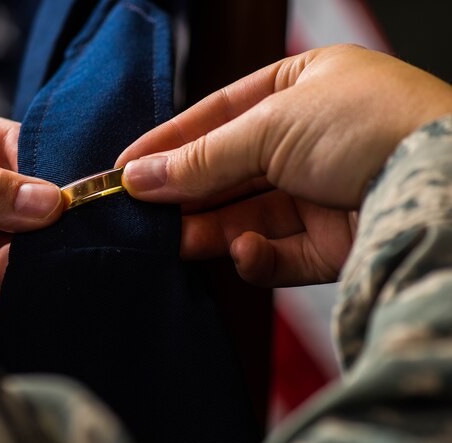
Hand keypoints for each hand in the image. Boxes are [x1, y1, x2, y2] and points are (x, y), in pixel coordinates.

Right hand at [117, 45, 451, 285]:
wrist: (447, 187)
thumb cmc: (368, 127)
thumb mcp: (269, 127)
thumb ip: (199, 159)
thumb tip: (136, 177)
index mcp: (302, 85)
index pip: (218, 114)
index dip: (169, 142)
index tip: (124, 169)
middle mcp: (312, 137)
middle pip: (229, 168)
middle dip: (184, 191)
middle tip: (136, 212)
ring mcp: (324, 189)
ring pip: (247, 214)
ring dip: (208, 229)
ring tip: (170, 241)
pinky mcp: (335, 242)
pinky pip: (279, 251)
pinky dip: (256, 255)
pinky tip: (243, 251)